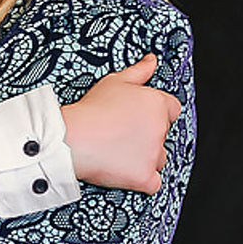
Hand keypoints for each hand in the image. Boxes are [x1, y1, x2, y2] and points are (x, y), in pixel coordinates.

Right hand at [62, 56, 180, 194]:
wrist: (70, 138)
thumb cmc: (90, 109)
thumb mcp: (114, 81)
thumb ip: (139, 71)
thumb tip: (153, 60)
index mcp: (157, 104)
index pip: (172, 109)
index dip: (154, 114)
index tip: (136, 118)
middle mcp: (160, 128)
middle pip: (163, 135)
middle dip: (146, 135)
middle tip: (119, 135)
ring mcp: (154, 154)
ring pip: (159, 159)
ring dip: (144, 158)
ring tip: (117, 152)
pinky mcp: (144, 177)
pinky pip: (153, 183)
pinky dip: (141, 180)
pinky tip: (123, 172)